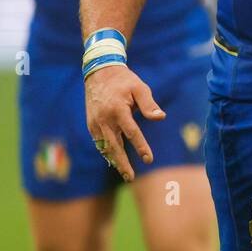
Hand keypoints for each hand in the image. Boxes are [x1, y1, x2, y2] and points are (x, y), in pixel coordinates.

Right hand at [84, 65, 163, 181]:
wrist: (99, 73)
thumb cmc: (124, 81)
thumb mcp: (139, 88)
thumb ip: (149, 104)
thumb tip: (160, 117)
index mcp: (118, 109)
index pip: (131, 132)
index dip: (141, 146)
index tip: (148, 159)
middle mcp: (104, 119)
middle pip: (115, 145)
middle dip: (123, 162)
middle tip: (130, 177)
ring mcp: (95, 122)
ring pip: (105, 146)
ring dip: (114, 160)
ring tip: (124, 173)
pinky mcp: (90, 124)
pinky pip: (98, 142)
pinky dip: (105, 152)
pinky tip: (113, 160)